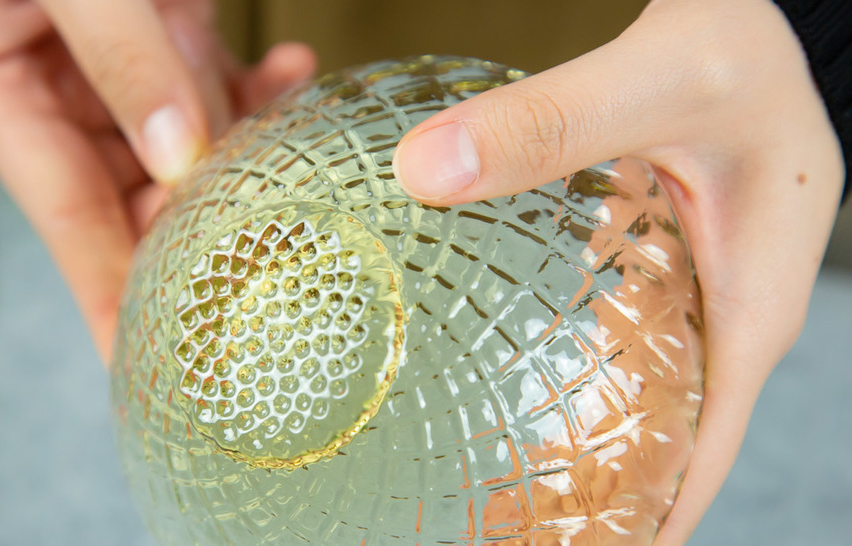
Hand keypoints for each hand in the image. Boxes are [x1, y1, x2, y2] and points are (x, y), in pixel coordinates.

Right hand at [0, 0, 315, 360]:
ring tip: (295, 161)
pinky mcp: (161, 33)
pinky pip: (214, 82)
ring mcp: (111, 67)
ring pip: (189, 146)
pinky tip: (292, 73)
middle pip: (138, 194)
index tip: (155, 373)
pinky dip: (258, 86)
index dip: (114, 300)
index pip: (69, 219)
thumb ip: (121, 54)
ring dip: (247, 151)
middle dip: (206, 230)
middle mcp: (53, 90)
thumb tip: (177, 154)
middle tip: (273, 271)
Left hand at [393, 0, 844, 542]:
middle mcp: (731, 315)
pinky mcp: (667, 255)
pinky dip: (571, 362)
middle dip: (596, 496)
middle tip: (507, 528)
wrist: (773, 7)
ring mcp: (700, 287)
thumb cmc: (745, 45)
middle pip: (665, 442)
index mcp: (751, 310)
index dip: (643, 528)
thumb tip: (423, 174)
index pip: (702, 460)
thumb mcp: (656, 82)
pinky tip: (504, 357)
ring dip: (578, 433)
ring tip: (496, 472)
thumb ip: (547, 123)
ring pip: (640, 390)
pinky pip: (620, 331)